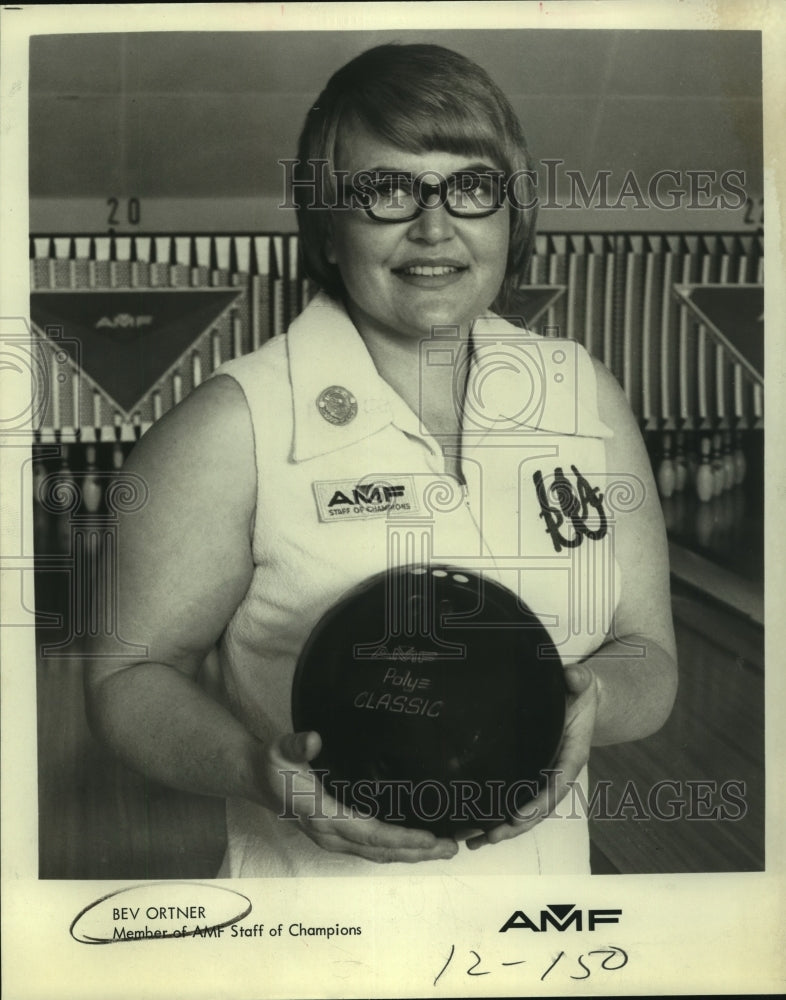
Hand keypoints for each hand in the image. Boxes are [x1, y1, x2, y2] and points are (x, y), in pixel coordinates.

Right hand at [260, 730, 459, 863]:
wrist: (258, 780)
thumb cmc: (273, 764)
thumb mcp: (280, 750)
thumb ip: (296, 745)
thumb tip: (313, 739)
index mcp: (322, 815)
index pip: (368, 833)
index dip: (401, 838)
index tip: (430, 838)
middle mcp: (331, 835)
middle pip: (380, 851)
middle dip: (418, 852)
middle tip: (452, 848)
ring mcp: (334, 839)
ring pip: (378, 855)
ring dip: (412, 855)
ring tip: (445, 850)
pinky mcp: (338, 837)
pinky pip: (372, 850)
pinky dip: (398, 850)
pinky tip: (418, 845)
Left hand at [465, 663, 599, 849]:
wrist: (580, 697)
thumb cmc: (579, 691)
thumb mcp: (582, 683)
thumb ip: (579, 680)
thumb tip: (573, 676)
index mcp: (573, 754)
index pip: (558, 782)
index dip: (539, 802)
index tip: (518, 816)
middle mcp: (559, 771)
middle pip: (540, 807)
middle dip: (516, 825)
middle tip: (489, 836)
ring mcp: (545, 777)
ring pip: (527, 811)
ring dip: (503, 829)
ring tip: (474, 842)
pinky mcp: (531, 776)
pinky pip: (516, 801)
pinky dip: (499, 817)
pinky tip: (474, 830)